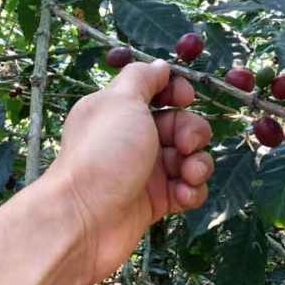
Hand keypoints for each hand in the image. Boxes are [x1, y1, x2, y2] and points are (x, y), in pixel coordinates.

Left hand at [48, 60, 212, 284]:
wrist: (86, 219)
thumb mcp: (120, 101)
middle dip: (193, 132)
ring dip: (198, 164)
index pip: (158, 92)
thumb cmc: (104, 153)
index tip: (185, 98)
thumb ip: (141, 78)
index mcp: (120, 110)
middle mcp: (133, 138)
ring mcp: (146, 171)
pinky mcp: (156, 201)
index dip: (176, 92)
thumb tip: (160, 65)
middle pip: (181, 125)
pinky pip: (186, 189)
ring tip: (187, 175)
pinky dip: (191, 190)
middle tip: (185, 145)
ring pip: (189, 158)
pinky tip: (182, 196)